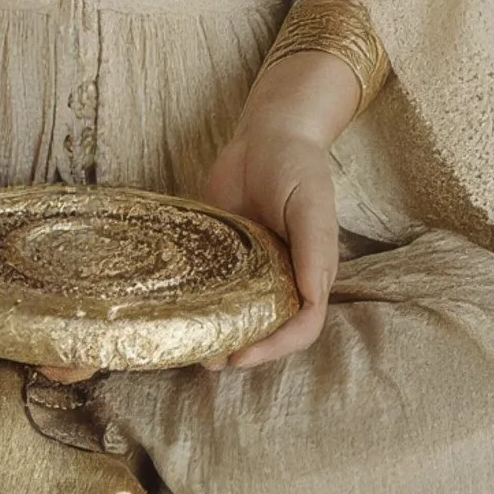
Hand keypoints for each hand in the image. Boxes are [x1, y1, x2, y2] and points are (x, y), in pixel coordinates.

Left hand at [199, 53, 351, 369]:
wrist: (266, 135)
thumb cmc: (298, 167)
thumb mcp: (311, 204)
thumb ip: (314, 251)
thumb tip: (312, 299)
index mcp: (309, 273)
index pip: (300, 327)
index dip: (275, 347)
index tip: (242, 355)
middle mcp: (282, 278)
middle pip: (268, 330)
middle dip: (243, 350)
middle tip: (210, 359)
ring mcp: (251, 268)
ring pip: (239, 315)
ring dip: (219, 336)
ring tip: (191, 346)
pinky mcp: (221, 253)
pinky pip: (212, 286)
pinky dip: (200, 305)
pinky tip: (179, 312)